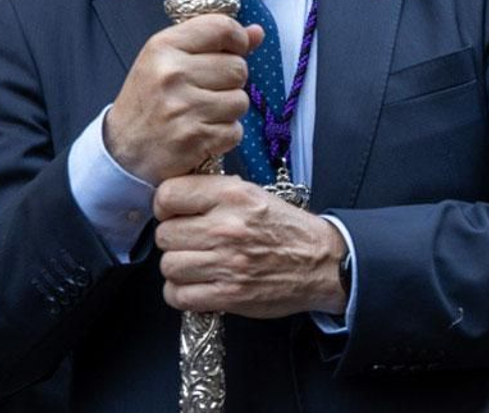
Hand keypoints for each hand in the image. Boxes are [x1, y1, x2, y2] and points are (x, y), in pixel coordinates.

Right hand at [103, 15, 261, 183]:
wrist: (123, 149)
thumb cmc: (147, 101)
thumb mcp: (166, 60)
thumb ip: (210, 43)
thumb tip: (257, 32)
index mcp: (163, 47)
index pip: (220, 28)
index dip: (237, 39)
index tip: (233, 50)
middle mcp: (173, 73)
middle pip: (238, 67)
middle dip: (230, 81)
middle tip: (206, 90)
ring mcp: (184, 107)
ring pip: (241, 100)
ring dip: (228, 110)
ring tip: (203, 112)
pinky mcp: (196, 137)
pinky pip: (236, 130)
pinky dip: (224, 134)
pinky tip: (202, 131)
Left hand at [154, 175, 347, 317]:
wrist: (323, 263)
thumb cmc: (284, 228)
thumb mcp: (251, 193)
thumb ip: (211, 191)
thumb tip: (171, 196)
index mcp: (231, 195)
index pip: (168, 195)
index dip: (164, 206)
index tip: (173, 213)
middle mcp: (226, 228)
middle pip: (164, 235)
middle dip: (172, 240)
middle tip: (188, 242)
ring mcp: (227, 264)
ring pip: (168, 266)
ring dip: (177, 268)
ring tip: (193, 265)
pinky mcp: (230, 295)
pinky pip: (179, 296)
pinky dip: (180, 294)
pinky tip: (195, 286)